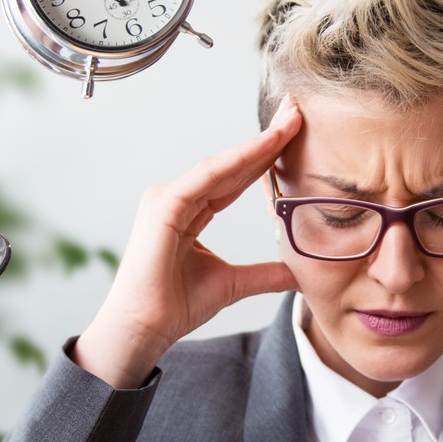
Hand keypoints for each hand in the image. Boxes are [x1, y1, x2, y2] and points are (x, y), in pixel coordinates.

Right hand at [73, 97, 301, 387]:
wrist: (143, 330)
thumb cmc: (173, 306)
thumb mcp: (232, 284)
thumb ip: (265, 274)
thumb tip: (299, 273)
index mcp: (188, 210)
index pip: (235, 178)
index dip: (265, 156)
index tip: (295, 134)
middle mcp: (176, 198)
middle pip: (230, 164)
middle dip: (266, 138)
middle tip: (296, 111)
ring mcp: (167, 199)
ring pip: (222, 165)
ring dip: (257, 144)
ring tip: (290, 122)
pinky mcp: (163, 206)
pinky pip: (207, 178)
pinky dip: (236, 161)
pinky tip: (265, 146)